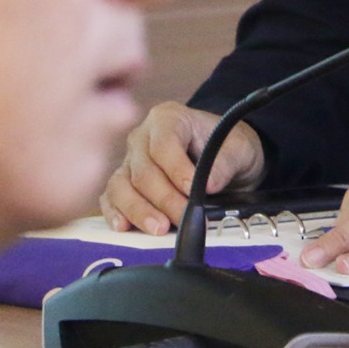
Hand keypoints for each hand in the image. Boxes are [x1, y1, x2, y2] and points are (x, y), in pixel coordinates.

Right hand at [99, 102, 264, 234]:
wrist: (223, 157)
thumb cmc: (227, 148)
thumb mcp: (237, 149)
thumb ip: (224, 163)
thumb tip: (208, 185)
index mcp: (169, 118)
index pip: (164, 144)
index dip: (176, 170)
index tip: (193, 191)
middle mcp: (142, 137)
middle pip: (143, 170)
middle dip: (164, 199)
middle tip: (184, 218)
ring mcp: (129, 161)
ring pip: (121, 186)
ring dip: (139, 210)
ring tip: (159, 229)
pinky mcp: (123, 184)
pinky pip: (111, 198)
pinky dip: (115, 213)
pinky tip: (125, 227)